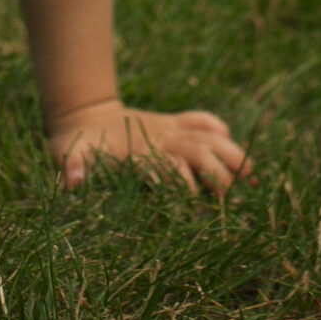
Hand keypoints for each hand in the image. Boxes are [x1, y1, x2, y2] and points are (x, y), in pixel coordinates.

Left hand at [49, 99, 249, 195]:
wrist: (84, 114)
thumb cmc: (77, 144)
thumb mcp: (69, 155)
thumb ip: (73, 167)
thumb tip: (73, 182)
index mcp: (140, 153)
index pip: (170, 169)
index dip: (184, 186)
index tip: (197, 205)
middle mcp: (160, 139)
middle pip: (198, 152)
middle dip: (217, 173)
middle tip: (231, 197)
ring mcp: (169, 128)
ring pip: (208, 135)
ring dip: (230, 152)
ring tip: (251, 175)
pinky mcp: (172, 122)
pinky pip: (200, 119)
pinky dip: (217, 127)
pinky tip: (230, 143)